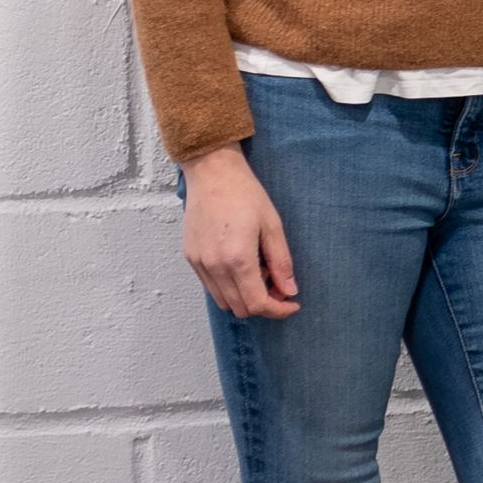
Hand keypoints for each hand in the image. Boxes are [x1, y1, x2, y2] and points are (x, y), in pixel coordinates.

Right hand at [181, 146, 299, 317]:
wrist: (212, 173)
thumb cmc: (246, 194)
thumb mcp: (273, 226)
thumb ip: (281, 262)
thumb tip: (289, 290)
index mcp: (238, 259)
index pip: (257, 303)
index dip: (278, 310)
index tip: (292, 304)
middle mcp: (214, 266)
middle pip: (240, 308)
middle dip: (263, 304)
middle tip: (279, 286)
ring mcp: (199, 263)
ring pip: (223, 300)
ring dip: (244, 296)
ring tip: (259, 271)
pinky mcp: (190, 257)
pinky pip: (210, 286)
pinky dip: (228, 286)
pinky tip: (240, 265)